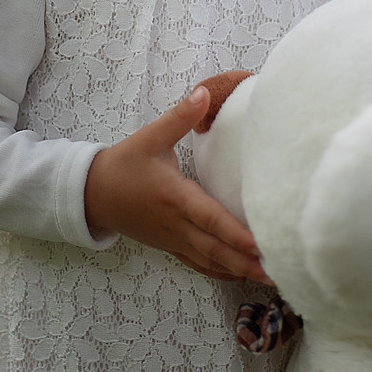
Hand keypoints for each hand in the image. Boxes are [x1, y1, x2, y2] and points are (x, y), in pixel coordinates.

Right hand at [84, 87, 270, 282]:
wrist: (93, 194)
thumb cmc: (123, 165)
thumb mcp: (149, 137)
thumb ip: (179, 117)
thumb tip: (203, 93)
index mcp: (175, 197)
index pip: (210, 219)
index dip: (235, 234)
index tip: (260, 244)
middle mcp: (176, 224)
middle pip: (216, 249)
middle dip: (247, 262)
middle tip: (279, 273)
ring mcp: (173, 239)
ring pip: (210, 261)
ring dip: (239, 270)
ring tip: (271, 279)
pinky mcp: (170, 245)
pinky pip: (199, 263)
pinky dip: (221, 272)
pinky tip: (241, 275)